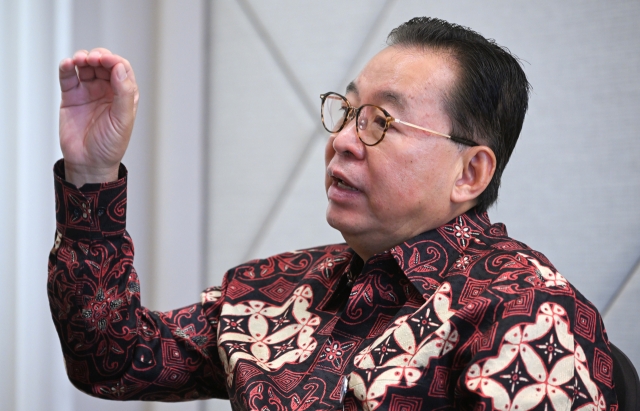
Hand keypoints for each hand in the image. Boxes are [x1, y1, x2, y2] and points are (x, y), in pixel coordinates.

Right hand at [59, 48, 138, 185]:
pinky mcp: (71, 96)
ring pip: (85, 66)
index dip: (114, 61)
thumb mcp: (122, 120)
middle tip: (92, 60)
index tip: (107, 61)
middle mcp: (107, 90)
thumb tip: (119, 68)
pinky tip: (68, 65)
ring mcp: (88, 92)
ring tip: (79, 61)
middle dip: (98, 57)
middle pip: (103, 64)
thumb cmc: (110, 145)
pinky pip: (68, 77)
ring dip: (82, 58)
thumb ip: (123, 93)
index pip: (121, 69)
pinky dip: (67, 67)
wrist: (88, 163)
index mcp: (124, 95)